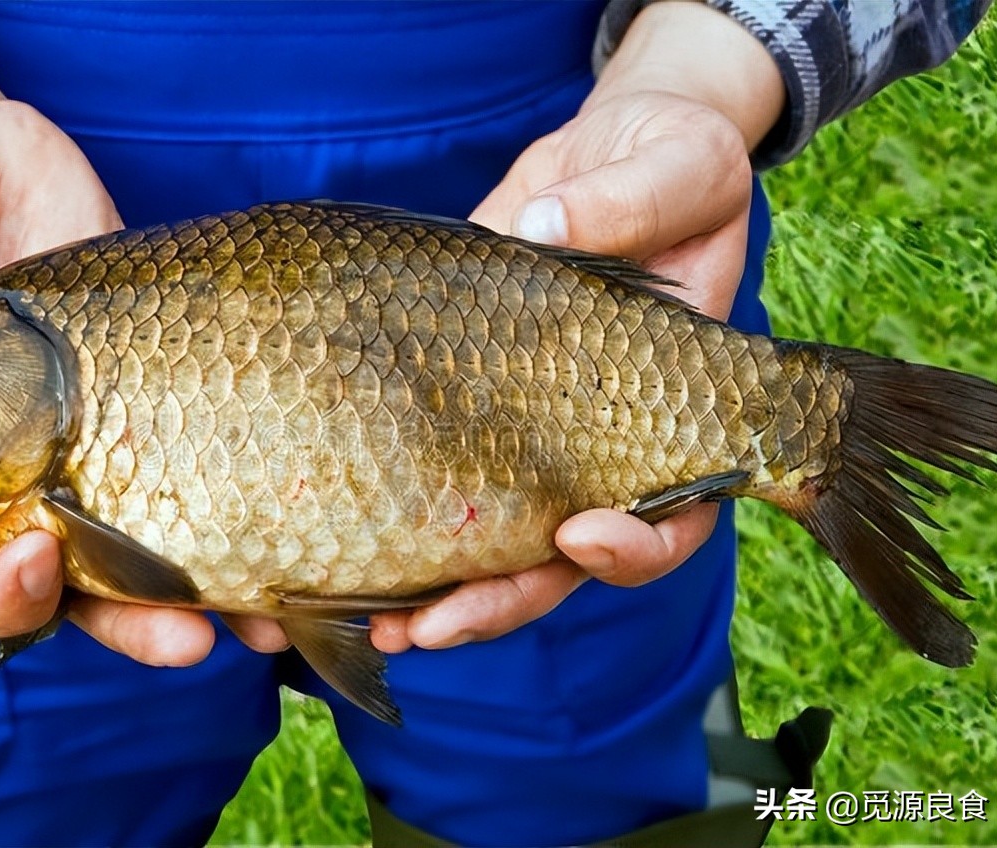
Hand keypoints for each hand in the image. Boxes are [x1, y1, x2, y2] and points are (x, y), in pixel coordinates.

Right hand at [0, 3, 226, 665]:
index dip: (8, 598)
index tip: (38, 559)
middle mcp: (32, 474)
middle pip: (91, 586)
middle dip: (140, 623)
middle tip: (193, 641)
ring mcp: (104, 428)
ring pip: (165, 532)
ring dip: (217, 583)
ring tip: (270, 613)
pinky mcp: (159, 376)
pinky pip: (209, 440)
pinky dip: (252, 484)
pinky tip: (297, 506)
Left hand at [370, 1, 783, 652]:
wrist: (608, 159)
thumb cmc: (670, 162)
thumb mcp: (676, 165)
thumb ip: (632, 202)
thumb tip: (545, 227)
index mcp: (669, 416)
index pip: (669, 513)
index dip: (634, 545)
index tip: (583, 536)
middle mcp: (590, 446)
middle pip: (555, 561)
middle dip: (494, 600)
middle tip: (427, 629)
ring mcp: (517, 431)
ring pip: (480, 538)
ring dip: (423, 587)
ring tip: (356, 616)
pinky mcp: (452, 399)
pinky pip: (419, 470)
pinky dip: (379, 513)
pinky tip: (320, 540)